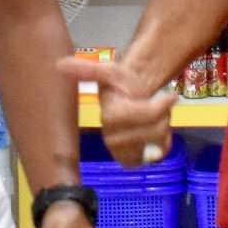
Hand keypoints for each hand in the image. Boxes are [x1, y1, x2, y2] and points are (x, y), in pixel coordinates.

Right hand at [57, 53, 177, 165]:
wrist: (135, 96)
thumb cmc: (122, 84)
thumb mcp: (110, 71)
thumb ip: (88, 70)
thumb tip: (59, 65)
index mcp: (108, 118)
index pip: (141, 118)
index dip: (157, 108)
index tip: (168, 96)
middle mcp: (112, 141)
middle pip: (152, 131)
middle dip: (162, 115)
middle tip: (157, 105)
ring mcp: (123, 153)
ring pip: (157, 142)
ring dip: (164, 126)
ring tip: (156, 117)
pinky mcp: (134, 162)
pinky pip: (159, 153)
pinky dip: (163, 141)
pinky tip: (155, 132)